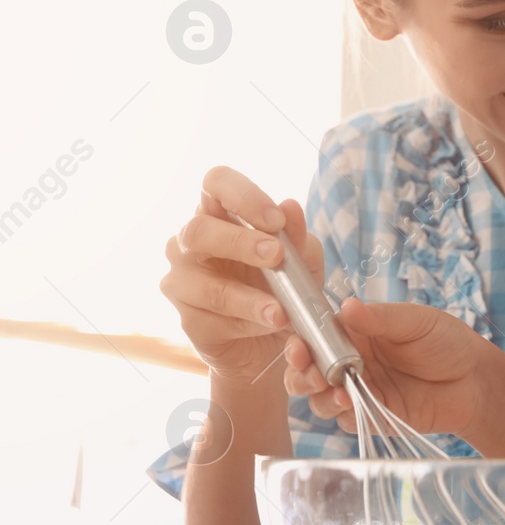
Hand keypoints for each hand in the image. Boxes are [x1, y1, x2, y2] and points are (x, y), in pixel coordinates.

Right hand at [160, 167, 320, 382]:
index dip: (242, 195)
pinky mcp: (188, 320)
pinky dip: (248, 322)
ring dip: (248, 297)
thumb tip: (290, 206)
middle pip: (198, 230)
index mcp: (219, 215)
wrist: (276, 340)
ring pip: (203, 284)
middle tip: (276, 256)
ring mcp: (182, 281)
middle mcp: (190, 243)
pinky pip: (213, 319)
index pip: (215, 183)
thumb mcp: (303, 260)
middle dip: (240, 242)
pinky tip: (270, 323)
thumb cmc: (284, 287)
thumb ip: (297, 236)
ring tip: (282, 311)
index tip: (275, 220)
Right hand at [282, 297, 502, 441]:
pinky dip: (342, 415)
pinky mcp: (371, 416)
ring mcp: (359, 390)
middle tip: (313, 374)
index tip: (298, 347)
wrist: (474, 381)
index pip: (315, 336)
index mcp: (356, 333)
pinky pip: (345, 420)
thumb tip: (345, 306)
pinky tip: (352, 406)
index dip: (301, 341)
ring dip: (321, 397)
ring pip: (320, 398)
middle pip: (308, 370)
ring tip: (337, 392)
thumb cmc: (447, 342)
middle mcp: (350, 361)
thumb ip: (380, 319)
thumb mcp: (416, 322)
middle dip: (301, 374)